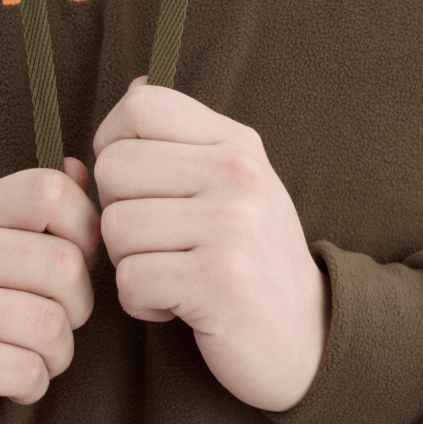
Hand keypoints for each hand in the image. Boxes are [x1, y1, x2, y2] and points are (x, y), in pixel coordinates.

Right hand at [0, 160, 100, 423]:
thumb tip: (82, 170)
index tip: (68, 267)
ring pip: (51, 324)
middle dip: (75, 308)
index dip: (84, 232)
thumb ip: (37, 210)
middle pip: (63, 264)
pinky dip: (32, 387)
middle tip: (47, 327)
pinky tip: (5, 384)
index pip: (50, 191)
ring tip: (26, 357)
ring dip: (56, 354)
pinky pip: (29, 371)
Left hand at [93, 79, 330, 413]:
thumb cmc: (251, 258)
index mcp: (236, 142)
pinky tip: (177, 305)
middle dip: (117, 214)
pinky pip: (130, 280)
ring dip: (130, 264)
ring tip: (173, 274)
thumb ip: (182, 139)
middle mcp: (238, 174)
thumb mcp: (231, 184)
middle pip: (113, 168)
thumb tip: (133, 86)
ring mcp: (232, 225)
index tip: (135, 185)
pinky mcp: (219, 280)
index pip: (140, 105)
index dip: (114, 143)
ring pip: (115, 227)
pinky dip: (141, 303)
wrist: (309, 337)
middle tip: (158, 243)